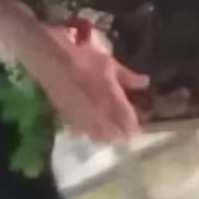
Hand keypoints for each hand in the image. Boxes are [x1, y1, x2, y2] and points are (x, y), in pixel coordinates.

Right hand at [27, 22, 150, 143]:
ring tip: (111, 127)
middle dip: (124, 133)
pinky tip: (92, 126)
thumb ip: (128, 77)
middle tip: (127, 125)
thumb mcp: (110, 64)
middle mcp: (99, 115)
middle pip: (116, 136)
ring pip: (100, 138)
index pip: (129, 124)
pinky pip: (84, 134)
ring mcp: (83, 120)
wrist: (53, 62)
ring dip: (108, 135)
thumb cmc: (84, 60)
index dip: (136, 126)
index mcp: (113, 101)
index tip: (139, 122)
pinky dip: (91, 133)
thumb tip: (146, 83)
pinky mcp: (69, 119)